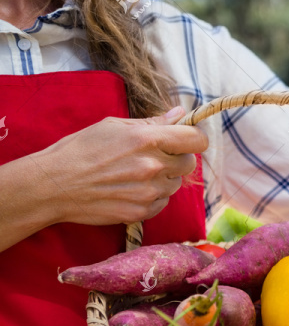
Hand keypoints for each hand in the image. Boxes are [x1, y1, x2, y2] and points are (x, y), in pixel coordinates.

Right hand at [32, 106, 207, 225]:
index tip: (186, 139)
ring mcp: (149, 192)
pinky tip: (131, 189)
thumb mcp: (113, 126)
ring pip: (176, 184)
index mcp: (148, 139)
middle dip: (177, 158)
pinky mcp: (142, 211)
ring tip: (135, 173)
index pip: (196, 139)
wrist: (54, 185)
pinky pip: (163, 202)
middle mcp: (153, 166)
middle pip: (189, 163)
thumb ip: (152, 122)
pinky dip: (153, 196)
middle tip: (155, 156)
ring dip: (164, 178)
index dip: (194, 138)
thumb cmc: (80, 150)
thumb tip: (178, 114)